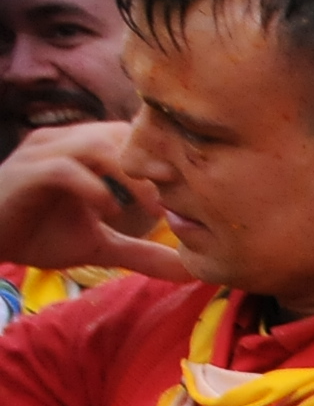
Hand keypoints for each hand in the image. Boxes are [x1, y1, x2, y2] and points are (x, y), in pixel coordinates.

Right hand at [0, 124, 187, 280]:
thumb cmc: (37, 232)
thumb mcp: (99, 245)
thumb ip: (142, 253)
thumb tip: (189, 271)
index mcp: (85, 149)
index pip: (135, 137)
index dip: (167, 160)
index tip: (195, 192)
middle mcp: (66, 142)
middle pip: (123, 134)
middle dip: (157, 164)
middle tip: (184, 197)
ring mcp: (44, 153)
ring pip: (97, 145)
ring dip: (132, 176)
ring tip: (154, 206)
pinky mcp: (26, 172)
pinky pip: (64, 168)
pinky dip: (94, 188)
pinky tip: (111, 211)